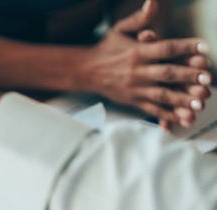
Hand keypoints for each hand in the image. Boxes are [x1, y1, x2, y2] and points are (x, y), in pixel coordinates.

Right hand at [80, 0, 210, 125]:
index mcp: (138, 52)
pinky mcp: (133, 101)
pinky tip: (183, 119)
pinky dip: (169, 116)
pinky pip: (153, 110)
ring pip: (162, 95)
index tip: (204, 48)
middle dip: (188, 76)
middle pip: (167, 73)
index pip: (165, 48)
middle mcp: (137, 71)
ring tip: (199, 102)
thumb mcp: (119, 29)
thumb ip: (139, 18)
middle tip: (207, 78)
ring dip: (182, 99)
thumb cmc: (106, 48)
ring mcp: (136, 89)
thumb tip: (153, 2)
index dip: (185, 47)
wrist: (85, 71)